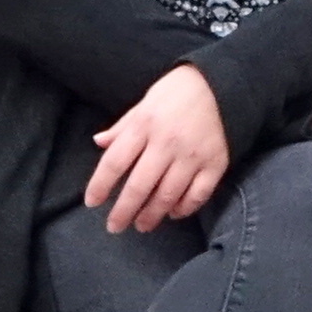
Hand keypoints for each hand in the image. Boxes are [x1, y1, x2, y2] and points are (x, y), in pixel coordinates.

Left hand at [84, 63, 231, 230]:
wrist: (220, 84)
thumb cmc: (174, 94)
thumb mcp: (143, 104)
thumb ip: (122, 128)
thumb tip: (98, 142)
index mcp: (144, 125)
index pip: (115, 162)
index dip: (100, 185)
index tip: (91, 202)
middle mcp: (166, 143)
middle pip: (139, 186)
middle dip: (123, 211)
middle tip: (115, 227)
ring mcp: (192, 155)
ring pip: (168, 195)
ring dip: (152, 215)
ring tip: (141, 225)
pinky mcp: (215, 164)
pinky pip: (198, 195)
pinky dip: (184, 209)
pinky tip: (173, 214)